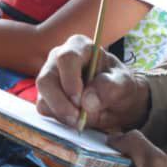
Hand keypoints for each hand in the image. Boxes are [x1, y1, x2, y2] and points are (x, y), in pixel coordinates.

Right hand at [35, 34, 149, 132]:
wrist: (116, 101)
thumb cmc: (119, 86)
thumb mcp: (124, 84)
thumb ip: (110, 88)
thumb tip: (87, 101)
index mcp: (80, 46)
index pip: (67, 58)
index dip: (70, 80)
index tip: (80, 100)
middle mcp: (59, 58)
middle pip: (47, 79)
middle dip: (61, 103)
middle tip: (78, 117)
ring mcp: (50, 76)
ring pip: (43, 97)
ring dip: (61, 113)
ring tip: (81, 119)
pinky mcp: (46, 95)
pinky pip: (44, 108)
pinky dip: (59, 118)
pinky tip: (76, 117)